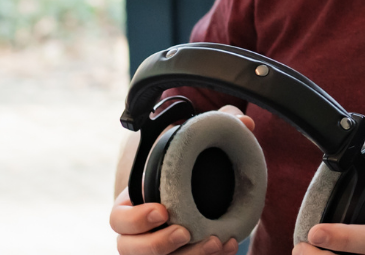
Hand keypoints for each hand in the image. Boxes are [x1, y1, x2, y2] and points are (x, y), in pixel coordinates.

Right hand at [110, 105, 255, 254]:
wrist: (205, 186)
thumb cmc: (192, 164)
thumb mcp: (199, 142)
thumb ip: (219, 125)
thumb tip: (245, 122)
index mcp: (133, 204)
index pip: (118, 220)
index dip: (135, 219)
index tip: (163, 210)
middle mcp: (141, 232)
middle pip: (131, 250)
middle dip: (157, 245)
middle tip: (185, 232)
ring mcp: (159, 247)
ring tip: (216, 242)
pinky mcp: (179, 254)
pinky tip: (229, 245)